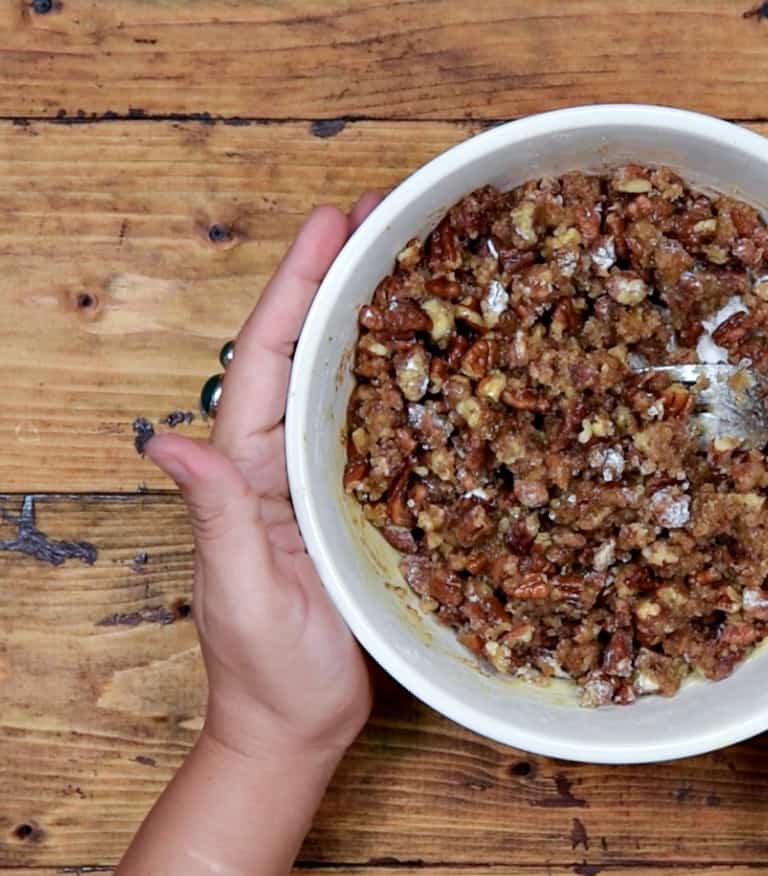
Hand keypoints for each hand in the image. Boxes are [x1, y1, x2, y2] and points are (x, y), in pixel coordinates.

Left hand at [145, 196, 382, 761]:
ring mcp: (318, 480)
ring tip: (409, 256)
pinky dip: (397, 378)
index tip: (329, 224)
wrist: (296, 723)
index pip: (267, 360)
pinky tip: (431, 350)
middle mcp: (280, 462)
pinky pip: (375, 427)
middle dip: (334, 276)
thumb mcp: (237, 594)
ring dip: (369, 314)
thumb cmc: (267, 671)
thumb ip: (212, 516)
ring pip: (342, 379)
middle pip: (305, 350)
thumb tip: (164, 439)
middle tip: (379, 212)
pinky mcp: (355, 504)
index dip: (297, 287)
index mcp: (246, 471)